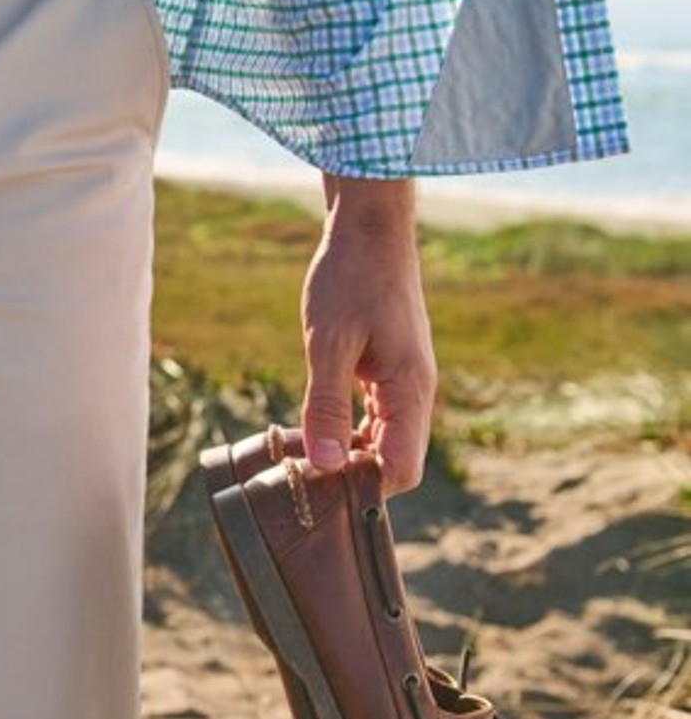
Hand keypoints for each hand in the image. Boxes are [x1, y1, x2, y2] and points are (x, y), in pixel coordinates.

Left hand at [300, 176, 435, 493]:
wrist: (369, 230)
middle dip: (354, 477)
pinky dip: (349, 434)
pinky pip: (376, 421)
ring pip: (385, 444)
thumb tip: (325, 465)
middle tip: (302, 473)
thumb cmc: (349, 278)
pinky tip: (314, 431)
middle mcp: (416, 393)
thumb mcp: (328, 344)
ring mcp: (405, 384)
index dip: (363, 489)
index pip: (401, 471)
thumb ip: (326, 406)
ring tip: (302, 454)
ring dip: (349, 456)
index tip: (319, 485)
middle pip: (396, 464)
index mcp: (410, 390)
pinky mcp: (390, 374)